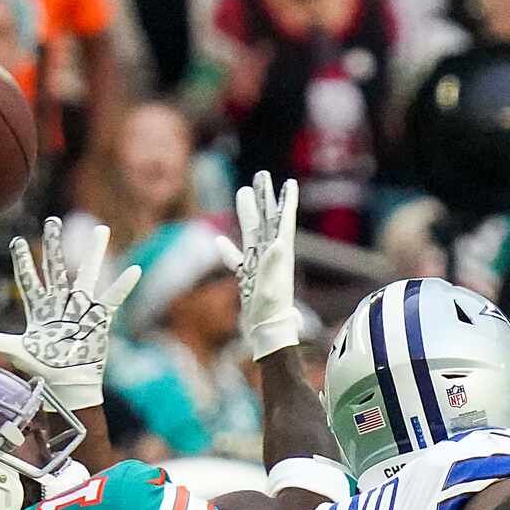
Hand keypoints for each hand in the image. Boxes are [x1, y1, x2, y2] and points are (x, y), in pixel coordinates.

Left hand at [0, 218, 140, 411]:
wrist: (69, 386)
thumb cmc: (46, 370)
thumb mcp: (20, 353)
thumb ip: (0, 342)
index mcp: (40, 310)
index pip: (29, 281)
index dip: (22, 262)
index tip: (15, 242)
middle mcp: (61, 304)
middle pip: (57, 268)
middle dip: (54, 245)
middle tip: (53, 221)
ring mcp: (81, 309)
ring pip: (88, 274)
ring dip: (94, 252)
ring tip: (100, 229)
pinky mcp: (99, 320)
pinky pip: (112, 301)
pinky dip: (123, 287)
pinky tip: (133, 271)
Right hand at [217, 170, 301, 361]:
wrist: (267, 333)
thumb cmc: (271, 312)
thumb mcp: (273, 287)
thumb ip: (274, 264)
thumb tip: (278, 241)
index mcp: (280, 256)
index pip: (283, 223)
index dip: (286, 202)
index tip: (290, 183)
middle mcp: (272, 257)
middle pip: (267, 221)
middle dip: (264, 199)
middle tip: (261, 176)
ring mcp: (259, 267)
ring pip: (252, 234)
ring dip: (248, 215)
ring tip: (242, 193)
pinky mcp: (249, 279)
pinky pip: (238, 260)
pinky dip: (229, 250)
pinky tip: (219, 242)